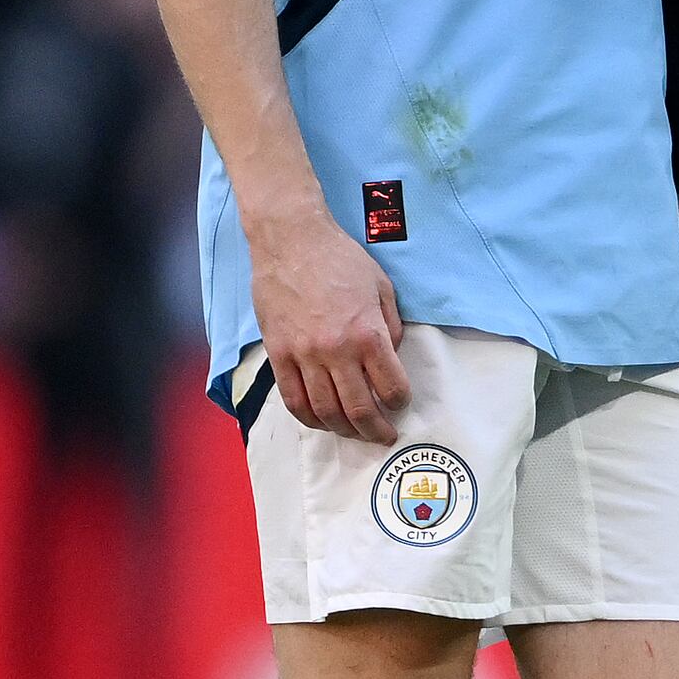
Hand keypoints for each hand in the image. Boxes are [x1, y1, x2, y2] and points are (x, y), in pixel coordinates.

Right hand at [246, 206, 408, 440]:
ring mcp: (303, 355)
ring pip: (324, 411)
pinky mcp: (278, 354)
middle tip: (383, 436)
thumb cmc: (341, 260)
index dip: (399, 401)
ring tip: (354, 433)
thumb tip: (392, 356)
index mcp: (367, 334)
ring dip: (343, 429)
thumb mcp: (382, 288)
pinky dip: (308, 417)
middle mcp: (335, 351)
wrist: (291, 242)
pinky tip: (321, 421)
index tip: (400, 403)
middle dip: (375, 429)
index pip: (391, 386)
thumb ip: (390, 326)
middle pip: (358, 408)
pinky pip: (292, 399)